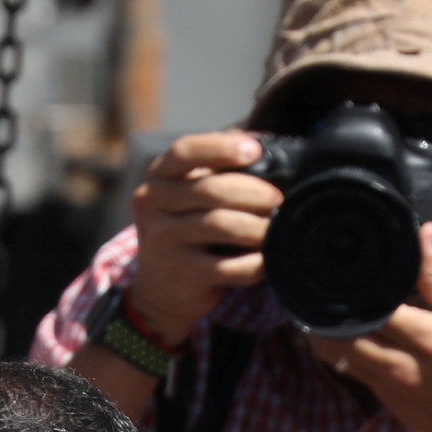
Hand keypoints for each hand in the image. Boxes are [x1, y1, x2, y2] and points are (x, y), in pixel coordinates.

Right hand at [121, 132, 283, 336]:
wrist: (159, 286)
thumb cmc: (185, 227)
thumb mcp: (186, 194)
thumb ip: (215, 169)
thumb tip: (265, 145)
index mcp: (159, 177)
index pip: (184, 152)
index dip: (221, 147)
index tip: (255, 151)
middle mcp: (155, 204)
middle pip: (211, 190)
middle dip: (254, 192)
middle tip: (277, 199)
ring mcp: (165, 240)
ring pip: (220, 226)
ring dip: (257, 227)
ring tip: (274, 229)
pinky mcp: (182, 274)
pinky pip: (228, 267)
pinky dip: (254, 264)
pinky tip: (265, 260)